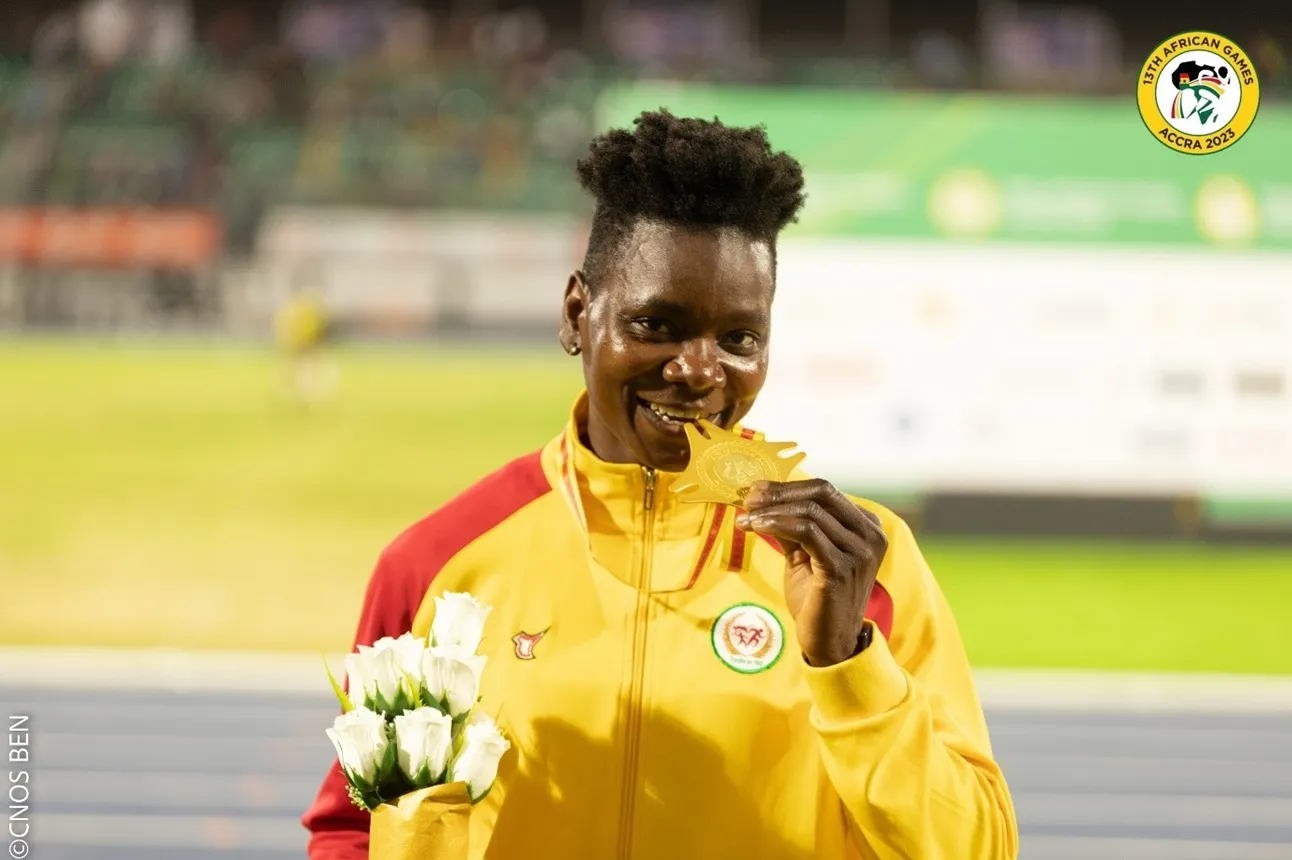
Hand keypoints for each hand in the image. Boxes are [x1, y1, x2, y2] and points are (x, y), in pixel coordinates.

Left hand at [735, 479, 887, 666]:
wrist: (828, 642)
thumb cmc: (817, 598)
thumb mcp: (804, 554)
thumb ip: (792, 525)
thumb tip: (762, 498)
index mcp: (866, 526)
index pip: (825, 491)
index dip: (787, 486)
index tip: (755, 490)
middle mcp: (870, 535)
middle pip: (820, 494)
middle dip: (779, 492)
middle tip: (748, 498)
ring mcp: (859, 552)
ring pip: (810, 512)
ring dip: (771, 510)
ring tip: (745, 517)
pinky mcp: (842, 568)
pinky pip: (806, 533)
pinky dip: (777, 524)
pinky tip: (757, 527)